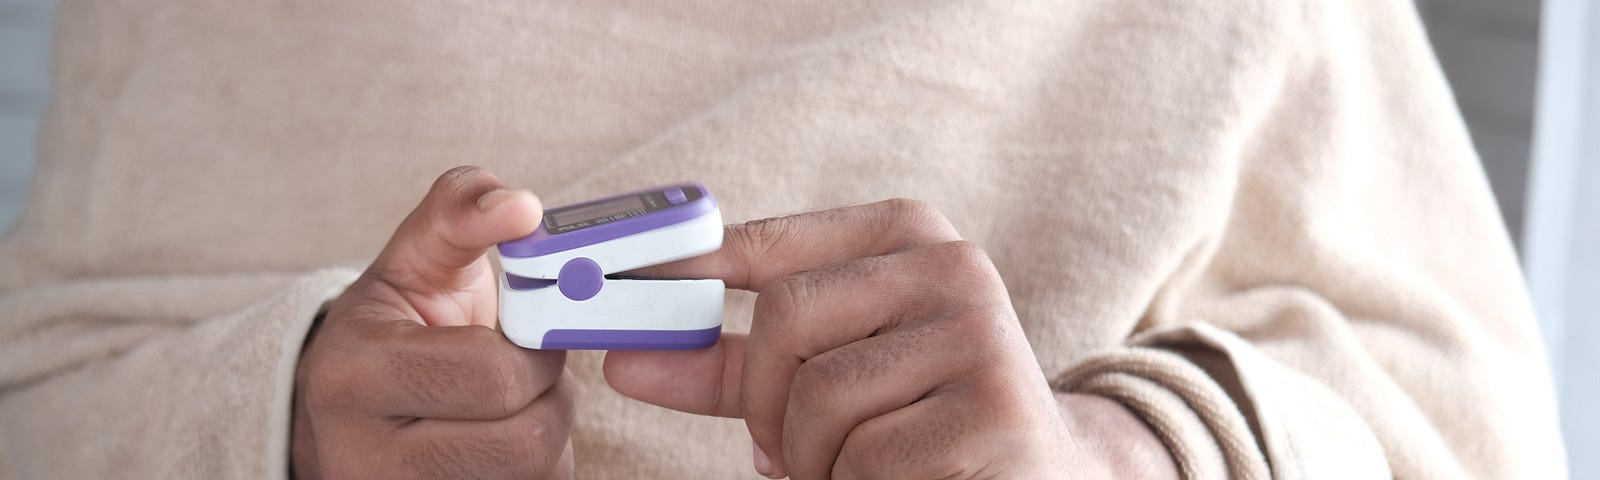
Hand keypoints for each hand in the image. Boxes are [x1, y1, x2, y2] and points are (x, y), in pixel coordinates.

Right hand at [292, 167, 573, 478]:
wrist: (350, 409)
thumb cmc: (398, 325)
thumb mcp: (416, 258)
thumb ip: (461, 211)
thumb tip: (519, 207)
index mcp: (354, 375)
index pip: (495, 377)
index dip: (536, 351)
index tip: (528, 333)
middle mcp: (363, 458)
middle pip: (523, 442)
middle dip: (548, 396)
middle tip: (527, 372)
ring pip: (534, 476)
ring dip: (547, 435)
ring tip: (510, 405)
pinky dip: (535, 470)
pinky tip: (501, 440)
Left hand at [605, 199, 1176, 478]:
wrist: (1043, 473)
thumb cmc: (918, 418)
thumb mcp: (833, 372)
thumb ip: (736, 362)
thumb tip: (625, 357)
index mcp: (908, 235)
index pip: (771, 244)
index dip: (689, 269)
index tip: (617, 290)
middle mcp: (951, 268)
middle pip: (787, 320)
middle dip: (769, 404)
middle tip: (784, 450)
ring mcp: (979, 334)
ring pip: (821, 402)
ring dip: (815, 461)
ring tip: (862, 466)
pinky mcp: (993, 408)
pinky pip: (865, 459)